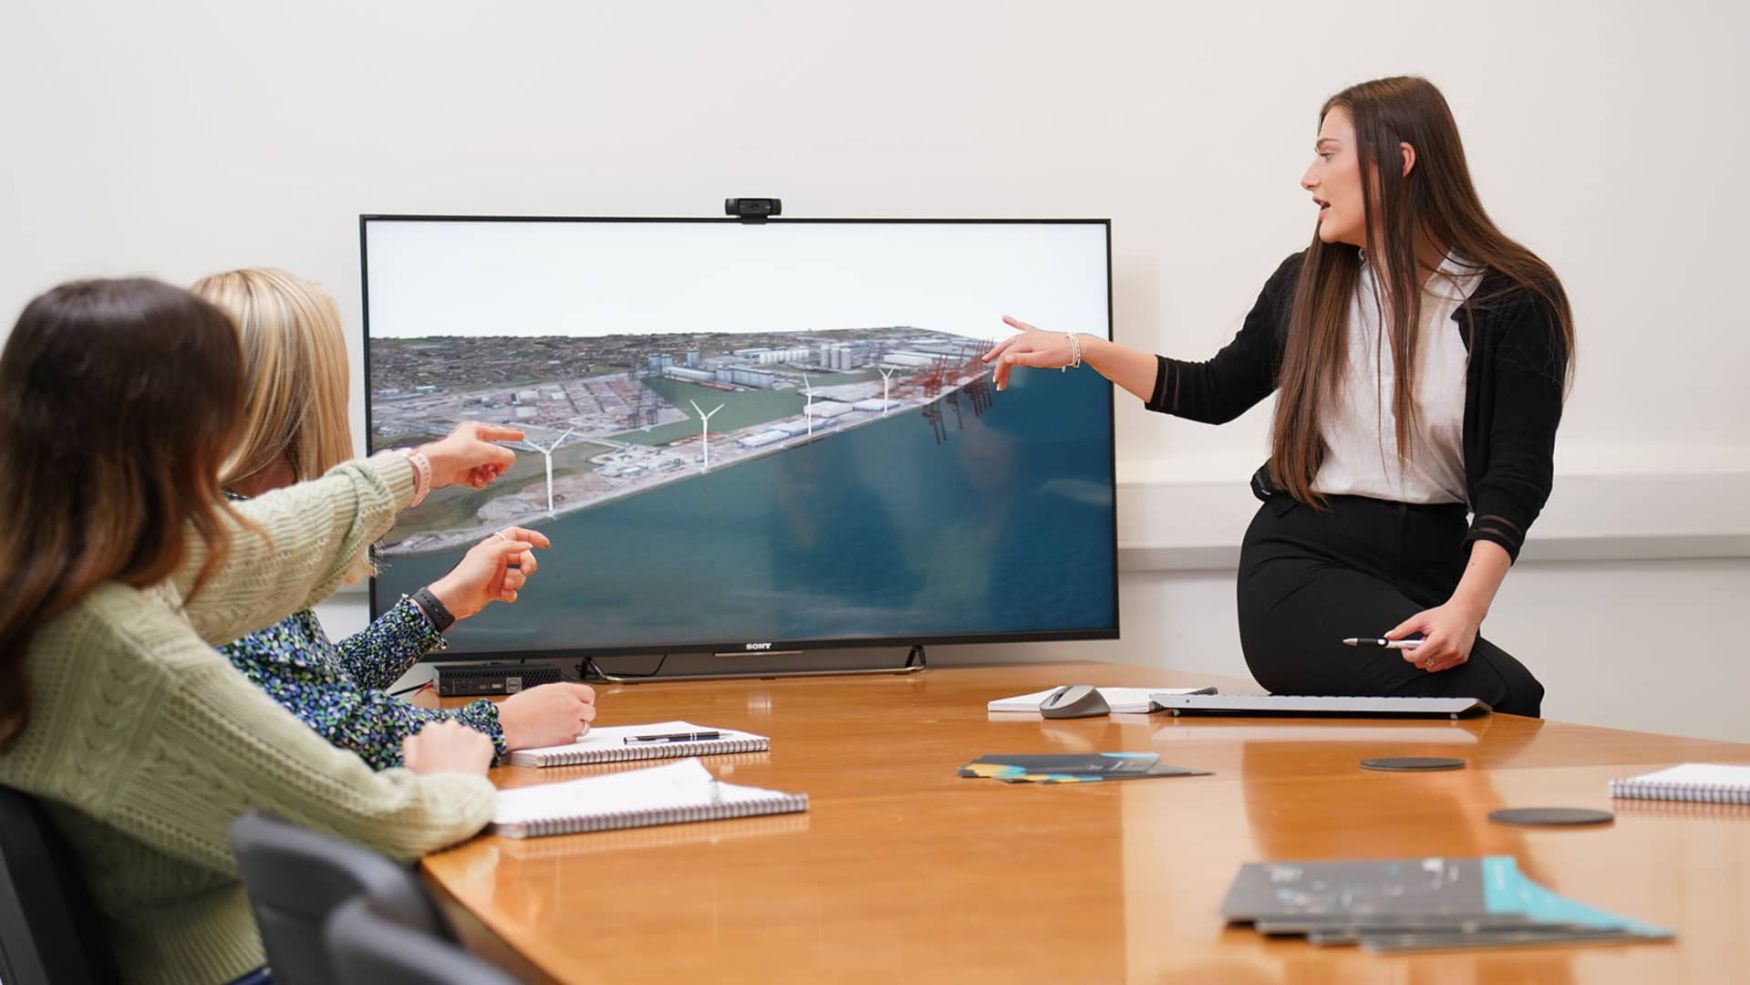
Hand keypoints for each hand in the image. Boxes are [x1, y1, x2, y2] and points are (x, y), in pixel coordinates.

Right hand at [402, 720, 493, 775]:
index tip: (436, 758)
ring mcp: (469, 732)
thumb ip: (411, 744)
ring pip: (468, 736)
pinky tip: (473, 766)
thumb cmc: (428, 782)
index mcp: (430, 729)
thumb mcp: (410, 763)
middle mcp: (450, 726)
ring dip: (466, 746)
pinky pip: (483, 743)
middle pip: (452, 730)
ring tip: (462, 767)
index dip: (435, 746)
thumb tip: (418, 736)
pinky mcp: (485, 741)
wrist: (452, 796)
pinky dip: (480, 752)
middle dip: (451, 742)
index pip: (434, 731)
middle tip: (450, 763)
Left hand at [418, 422, 521, 489]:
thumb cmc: (455, 452)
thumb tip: (508, 461)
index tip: (521, 436)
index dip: (511, 435)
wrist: (436, 466)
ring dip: (489, 475)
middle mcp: (471, 444)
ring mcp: (466, 459)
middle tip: (497, 469)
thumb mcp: (488, 451)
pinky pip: (477, 478)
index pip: (498, 432)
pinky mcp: (461, 472)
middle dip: (497, 465)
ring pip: (487, 469)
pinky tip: (477, 481)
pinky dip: (479, 481)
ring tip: (485, 476)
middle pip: (495, 456)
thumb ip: (505, 455)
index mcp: (475, 431)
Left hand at [427, 527, 551, 619]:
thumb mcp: (490, 553)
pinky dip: (510, 593)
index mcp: (495, 546)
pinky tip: (503, 594)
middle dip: (527, 565)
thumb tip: (526, 544)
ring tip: (504, 585)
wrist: (456, 597)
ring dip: (515, 581)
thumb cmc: (468, 573)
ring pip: (519, 576)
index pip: (517, 535)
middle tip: (525, 570)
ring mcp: (497, 575)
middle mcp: (497, 559)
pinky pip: (513, 591)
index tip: (545, 544)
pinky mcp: (496, 589)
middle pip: (523, 557)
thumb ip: (511, 546)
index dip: (532, 536)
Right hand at [497, 683, 597, 750]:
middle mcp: (573, 706)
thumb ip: (559, 694)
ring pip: (585, 727)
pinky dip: (567, 738)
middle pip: (591, 712)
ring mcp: (571, 723)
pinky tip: (555, 735)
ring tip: (561, 726)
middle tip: (572, 717)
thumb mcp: (542, 691)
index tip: (581, 704)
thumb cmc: (518, 708)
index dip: (584, 700)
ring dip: (577, 727)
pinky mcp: (566, 739)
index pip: (589, 694)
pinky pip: (574, 739)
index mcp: (566, 690)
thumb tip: (564, 699)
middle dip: (583, 715)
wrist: (510, 723)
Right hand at [982, 316, 1076, 390]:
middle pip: (1006, 351)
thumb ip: (1022, 360)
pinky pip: (1021, 326)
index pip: (1006, 358)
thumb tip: (1006, 358)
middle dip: (999, 365)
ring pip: (1010, 342)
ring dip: (1000, 350)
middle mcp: (1026, 336)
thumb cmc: (1061, 354)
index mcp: (1025, 343)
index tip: (999, 382)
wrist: (1077, 346)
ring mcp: (1031, 334)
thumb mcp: (1041, 360)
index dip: (1000, 370)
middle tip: (996, 378)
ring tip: (990, 357)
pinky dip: (1012, 322)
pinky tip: (1005, 318)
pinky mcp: (1037, 334)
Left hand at [1386, 602, 1482, 673]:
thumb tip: (1389, 637)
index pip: (1417, 657)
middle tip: (1421, 641)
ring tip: (1433, 642)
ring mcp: (1457, 656)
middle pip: (1423, 664)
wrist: (1466, 613)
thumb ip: (1403, 629)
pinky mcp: (1461, 659)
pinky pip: (1443, 666)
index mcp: (1439, 639)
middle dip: (1417, 655)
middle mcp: (1450, 650)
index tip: (1405, 648)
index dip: (1407, 654)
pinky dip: (1438, 659)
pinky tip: (1441, 646)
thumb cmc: (1444, 615)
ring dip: (1428, 657)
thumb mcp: (1420, 619)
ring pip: (1432, 667)